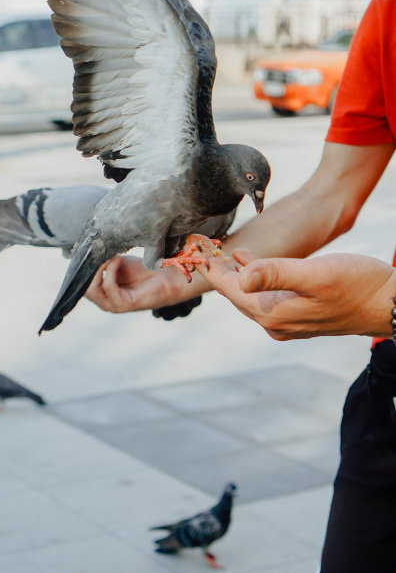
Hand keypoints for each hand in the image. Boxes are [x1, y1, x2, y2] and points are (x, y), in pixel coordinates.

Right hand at [85, 255, 205, 312]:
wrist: (164, 277)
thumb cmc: (141, 271)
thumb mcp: (115, 262)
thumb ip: (101, 260)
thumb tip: (86, 250)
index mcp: (100, 293)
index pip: (81, 285)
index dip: (81, 269)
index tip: (85, 251)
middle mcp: (104, 302)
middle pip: (84, 289)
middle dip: (89, 269)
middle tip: (98, 253)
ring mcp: (113, 305)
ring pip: (93, 290)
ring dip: (99, 269)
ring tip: (110, 256)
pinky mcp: (125, 305)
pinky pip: (109, 287)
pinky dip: (111, 271)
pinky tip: (118, 261)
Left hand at [189, 237, 395, 339]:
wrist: (390, 305)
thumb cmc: (358, 286)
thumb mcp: (316, 274)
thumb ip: (276, 273)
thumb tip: (240, 276)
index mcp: (273, 314)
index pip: (231, 290)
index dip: (212, 269)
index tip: (195, 251)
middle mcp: (274, 323)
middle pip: (236, 294)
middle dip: (218, 272)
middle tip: (201, 249)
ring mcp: (285, 322)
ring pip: (249, 295)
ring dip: (234, 274)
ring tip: (219, 253)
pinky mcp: (296, 315)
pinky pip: (264, 297)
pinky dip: (253, 278)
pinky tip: (247, 262)